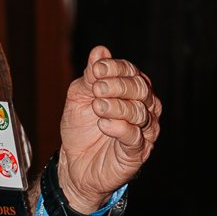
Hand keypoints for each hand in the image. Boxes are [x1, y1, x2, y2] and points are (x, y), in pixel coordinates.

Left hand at [56, 45, 160, 211]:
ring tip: (98, 107)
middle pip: (140, 89)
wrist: (73, 163)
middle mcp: (142, 107)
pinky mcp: (138, 152)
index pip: (130, 71)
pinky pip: (136, 137)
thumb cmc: (80, 128)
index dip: (115, 68)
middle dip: (118, 85)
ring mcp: (143, 130)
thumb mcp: (79, 97)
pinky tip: (103, 124)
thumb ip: (90, 76)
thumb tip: (100, 51)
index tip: (96, 69)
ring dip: (117, 107)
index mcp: (128, 90)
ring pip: (141, 112)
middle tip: (98, 88)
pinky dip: (120, 128)